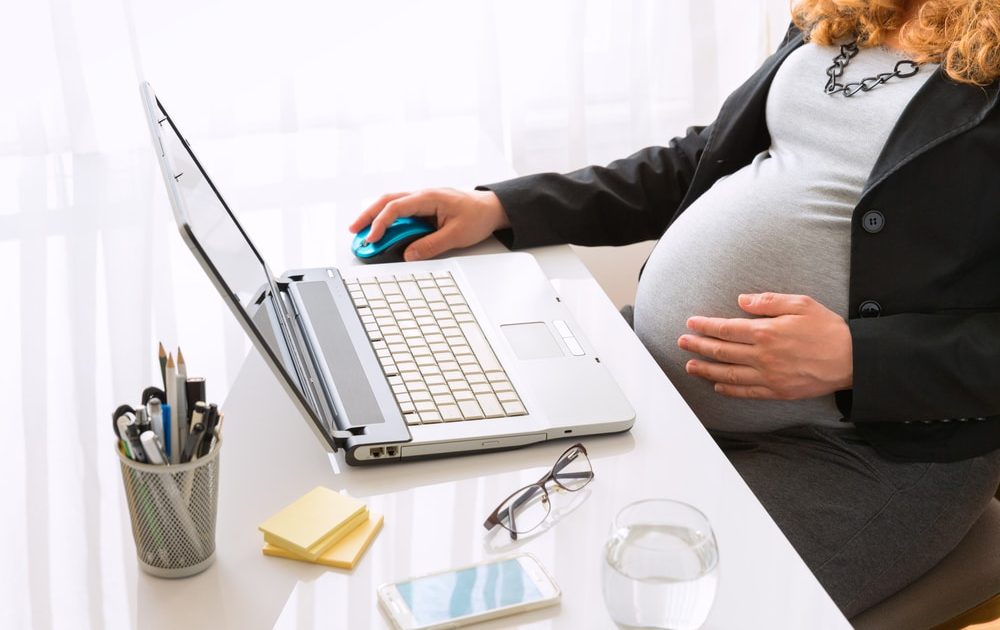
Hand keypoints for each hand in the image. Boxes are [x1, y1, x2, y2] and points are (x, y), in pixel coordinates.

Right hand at [348, 188, 510, 261]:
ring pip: (392, 205)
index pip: (397, 207)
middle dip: (368, 215)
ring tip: (363, 233)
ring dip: (376, 217)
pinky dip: (388, 221)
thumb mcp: (457, 235)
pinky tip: (381, 231)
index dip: (381, 223)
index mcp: (429, 197)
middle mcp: (422, 196)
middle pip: (387, 201)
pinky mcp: (424, 208)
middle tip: (353, 231)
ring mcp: (422, 201)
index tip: (372, 238)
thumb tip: (409, 255)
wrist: (492, 208)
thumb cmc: (478, 216)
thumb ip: (431, 245)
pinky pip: (401, 212)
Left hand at [677, 293, 852, 399]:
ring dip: (706, 370)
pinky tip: (717, 384)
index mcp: (766, 332)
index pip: (726, 329)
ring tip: (690, 366)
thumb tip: (741, 301)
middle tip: (682, 343)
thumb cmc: (828, 329)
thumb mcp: (800, 304)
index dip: (705, 326)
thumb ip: (768, 302)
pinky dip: (729, 389)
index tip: (691, 323)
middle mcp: (763, 356)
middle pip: (722, 352)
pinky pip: (747, 392)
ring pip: (729, 374)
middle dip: (698, 346)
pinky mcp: (777, 391)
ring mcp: (769, 376)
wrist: (852, 360)